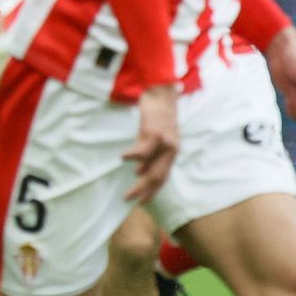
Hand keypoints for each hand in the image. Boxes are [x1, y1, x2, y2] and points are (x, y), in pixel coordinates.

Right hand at [124, 83, 179, 202]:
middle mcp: (171, 150)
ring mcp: (164, 142)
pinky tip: (123, 158)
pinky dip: (133, 156)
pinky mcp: (155, 132)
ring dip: (138, 182)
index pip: (163, 177)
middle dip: (143, 192)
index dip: (153, 191)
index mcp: (172, 152)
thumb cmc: (156, 114)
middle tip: (128, 200)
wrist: (162, 93)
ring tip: (126, 192)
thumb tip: (140, 171)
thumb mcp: (156, 136)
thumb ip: (151, 153)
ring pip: (151, 169)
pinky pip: (143, 150)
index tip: (142, 203)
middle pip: (158, 177)